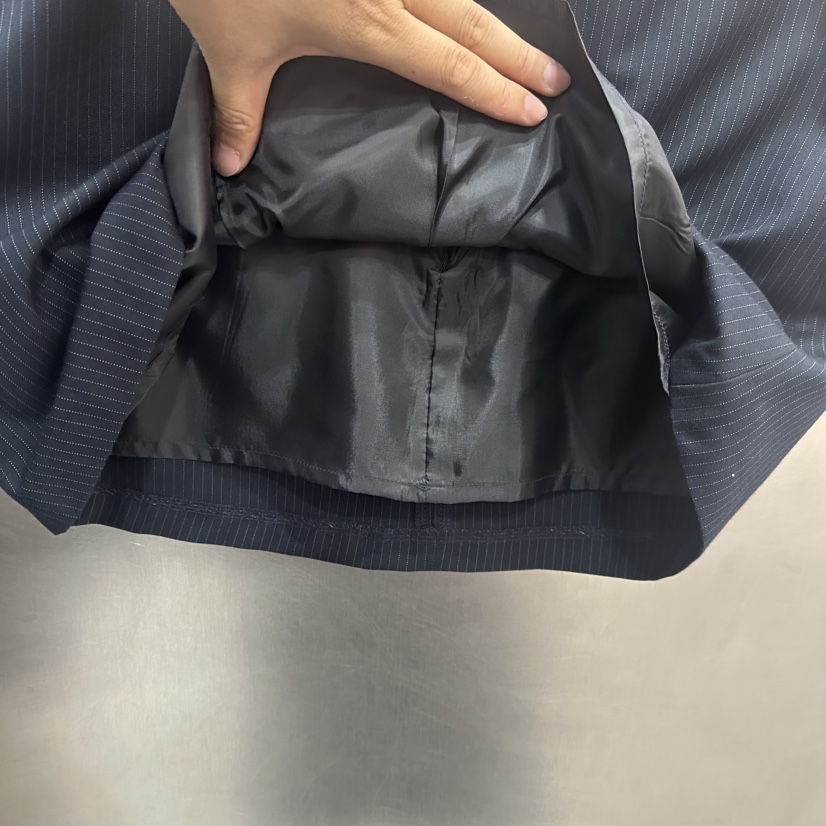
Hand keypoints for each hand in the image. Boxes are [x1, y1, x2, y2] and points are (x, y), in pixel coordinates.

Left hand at [168, 0, 570, 175]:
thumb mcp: (229, 48)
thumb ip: (238, 110)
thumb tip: (227, 167)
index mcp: (370, 22)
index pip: (451, 64)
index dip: (495, 91)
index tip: (532, 110)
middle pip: (474, 23)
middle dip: (519, 56)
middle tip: (558, 81)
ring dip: (497, 21)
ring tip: (526, 48)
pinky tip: (467, 7)